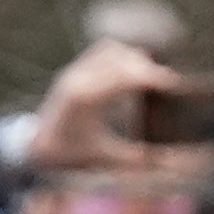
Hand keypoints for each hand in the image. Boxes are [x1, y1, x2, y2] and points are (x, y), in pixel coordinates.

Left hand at [23, 38, 212, 180]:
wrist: (36, 149)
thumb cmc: (71, 158)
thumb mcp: (109, 161)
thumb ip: (142, 160)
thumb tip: (177, 163)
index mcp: (86, 97)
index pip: (126, 75)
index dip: (153, 77)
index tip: (176, 85)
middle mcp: (78, 77)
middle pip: (121, 56)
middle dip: (148, 67)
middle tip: (169, 84)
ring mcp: (74, 70)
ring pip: (111, 49)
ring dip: (135, 59)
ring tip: (155, 77)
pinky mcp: (74, 70)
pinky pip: (101, 53)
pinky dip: (122, 58)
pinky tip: (136, 72)